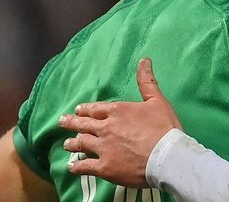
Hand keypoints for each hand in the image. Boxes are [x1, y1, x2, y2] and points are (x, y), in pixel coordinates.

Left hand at [58, 58, 181, 187]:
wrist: (166, 156)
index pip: (96, 109)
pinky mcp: (104, 167)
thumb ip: (147, 81)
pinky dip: (77, 167)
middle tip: (63, 121)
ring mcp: (103, 148)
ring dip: (73, 143)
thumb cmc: (164, 128)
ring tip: (66, 143)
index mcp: (118, 111)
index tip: (78, 110)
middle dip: (72, 122)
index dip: (86, 109)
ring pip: (82, 144)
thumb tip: (144, 60)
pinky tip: (72, 167)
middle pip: (84, 124)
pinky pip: (85, 167)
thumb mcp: (157, 100)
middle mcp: (106, 128)